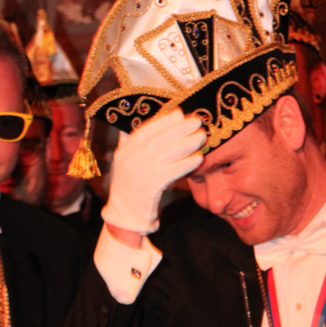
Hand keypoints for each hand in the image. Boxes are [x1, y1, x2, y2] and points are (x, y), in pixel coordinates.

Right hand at [102, 108, 205, 234]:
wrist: (125, 213)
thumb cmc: (129, 185)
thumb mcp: (123, 160)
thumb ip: (129, 141)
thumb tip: (139, 120)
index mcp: (126, 149)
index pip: (148, 128)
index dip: (165, 120)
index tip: (179, 113)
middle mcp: (133, 157)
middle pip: (162, 137)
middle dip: (182, 128)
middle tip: (197, 122)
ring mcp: (143, 170)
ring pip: (171, 152)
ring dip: (189, 143)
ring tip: (202, 138)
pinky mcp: (153, 185)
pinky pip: (175, 170)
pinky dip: (188, 163)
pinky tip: (199, 158)